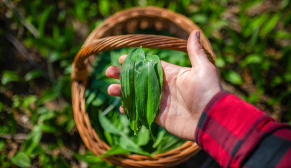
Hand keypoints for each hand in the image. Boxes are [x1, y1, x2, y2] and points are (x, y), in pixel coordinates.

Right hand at [105, 30, 221, 140]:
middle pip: (139, 80)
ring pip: (137, 95)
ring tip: (110, 90)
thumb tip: (195, 31)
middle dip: (124, 76)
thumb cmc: (208, 91)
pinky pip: (142, 112)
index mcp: (172, 74)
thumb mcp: (203, 68)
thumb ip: (195, 52)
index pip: (149, 66)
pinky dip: (132, 110)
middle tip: (108, 72)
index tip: (121, 59)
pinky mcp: (160, 117)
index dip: (135, 62)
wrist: (211, 119)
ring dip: (123, 92)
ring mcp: (161, 102)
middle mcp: (164, 87)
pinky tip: (122, 107)